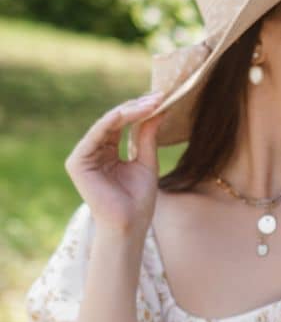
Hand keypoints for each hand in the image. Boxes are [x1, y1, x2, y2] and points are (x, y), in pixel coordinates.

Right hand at [65, 91, 165, 238]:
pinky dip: (112, 122)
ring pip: (106, 123)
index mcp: (108, 151)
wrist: (129, 225)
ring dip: (129, 111)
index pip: (123, 123)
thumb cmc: (139, 200)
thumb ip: (148, 137)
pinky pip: (96, 134)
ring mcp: (84, 156)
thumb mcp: (147, 162)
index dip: (141, 110)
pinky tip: (129, 113)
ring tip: (151, 103)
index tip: (162, 99)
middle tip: (159, 96)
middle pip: (114, 120)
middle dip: (137, 107)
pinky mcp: (78, 162)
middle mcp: (94, 150)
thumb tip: (158, 110)